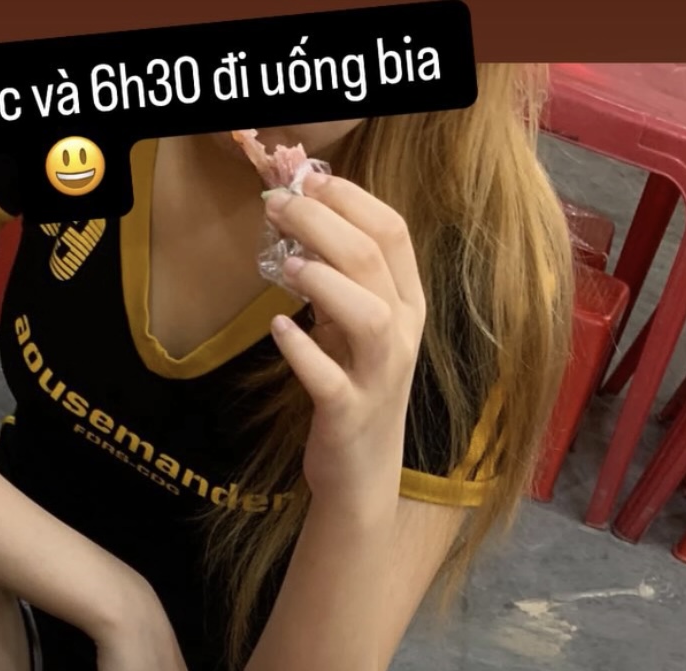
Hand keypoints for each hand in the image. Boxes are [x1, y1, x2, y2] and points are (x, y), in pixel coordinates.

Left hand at [263, 173, 425, 506]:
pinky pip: (328, 379)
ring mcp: (379, 377)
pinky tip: (279, 328)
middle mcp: (402, 335)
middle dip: (323, 223)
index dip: (349, 199)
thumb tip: (297, 220)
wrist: (361, 474)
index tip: (304, 180)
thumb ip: (333, 279)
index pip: (392, 232)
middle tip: (277, 206)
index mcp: (408, 303)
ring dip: (326, 280)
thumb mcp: (351, 327)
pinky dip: (303, 350)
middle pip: (374, 261)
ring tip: (287, 263)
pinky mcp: (349, 415)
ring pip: (369, 314)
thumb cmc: (354, 389)